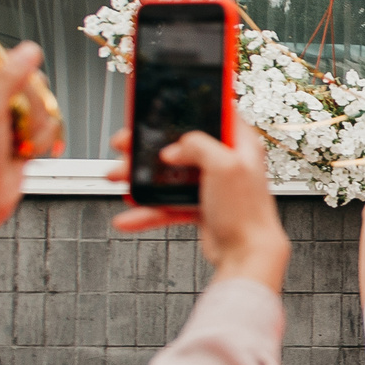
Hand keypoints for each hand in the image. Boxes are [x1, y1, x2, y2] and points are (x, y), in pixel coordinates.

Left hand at [0, 41, 54, 271]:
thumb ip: (9, 77)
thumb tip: (28, 51)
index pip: (1, 60)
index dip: (15, 73)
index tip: (14, 90)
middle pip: (29, 83)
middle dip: (31, 108)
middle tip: (14, 124)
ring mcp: (5, 119)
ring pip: (43, 107)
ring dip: (36, 129)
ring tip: (15, 144)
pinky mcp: (21, 137)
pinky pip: (47, 128)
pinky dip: (40, 142)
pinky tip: (23, 153)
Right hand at [113, 124, 291, 292]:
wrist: (247, 255)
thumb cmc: (247, 214)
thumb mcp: (225, 165)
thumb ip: (199, 145)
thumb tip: (175, 148)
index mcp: (239, 144)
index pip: (214, 114)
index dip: (188, 109)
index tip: (161, 108)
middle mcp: (226, 162)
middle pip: (180, 144)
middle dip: (147, 146)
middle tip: (123, 145)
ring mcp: (212, 185)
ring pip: (169, 175)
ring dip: (140, 178)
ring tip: (117, 178)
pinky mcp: (202, 206)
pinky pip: (168, 204)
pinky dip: (148, 211)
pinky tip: (130, 217)